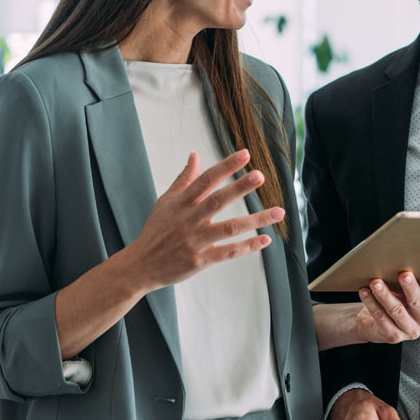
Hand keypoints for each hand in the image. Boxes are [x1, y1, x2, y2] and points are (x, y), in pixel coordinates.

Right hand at [126, 149, 282, 292]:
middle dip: (240, 187)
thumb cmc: (155, 231)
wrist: (141, 266)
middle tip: (260, 176)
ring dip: (256, 219)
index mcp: (181, 203)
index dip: (226, 166)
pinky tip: (265, 239)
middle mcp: (189, 220)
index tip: (245, 154)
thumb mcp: (165, 202)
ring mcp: (195, 241)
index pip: (206, 179)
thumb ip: (184, 179)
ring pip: (230, 228)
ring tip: (278, 211)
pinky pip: (228, 252)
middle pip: (218, 200)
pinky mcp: (200, 261)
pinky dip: (248, 246)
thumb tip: (195, 155)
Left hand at [354, 269, 419, 343]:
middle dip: (411, 288)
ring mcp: (409, 330)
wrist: (375, 325)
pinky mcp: (392, 336)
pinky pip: (380, 317)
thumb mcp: (407, 293)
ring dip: (385, 295)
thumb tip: (407, 259)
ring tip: (376, 282)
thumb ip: (413, 282)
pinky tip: (365, 291)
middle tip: (404, 275)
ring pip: (396, 310)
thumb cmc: (396, 303)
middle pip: (418, 303)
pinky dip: (371, 303)